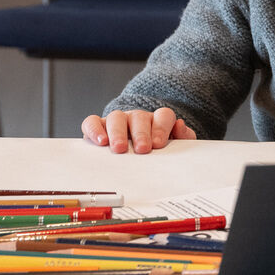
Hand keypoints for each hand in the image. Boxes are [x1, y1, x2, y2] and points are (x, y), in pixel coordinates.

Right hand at [80, 108, 196, 153]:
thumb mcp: (173, 147)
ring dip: (118, 132)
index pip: (163, 115)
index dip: (162, 128)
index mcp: (157, 120)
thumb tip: (180, 125)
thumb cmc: (154, 152)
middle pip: (139, 117)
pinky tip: (100, 142)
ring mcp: (117, 120)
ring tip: (119, 149)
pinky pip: (92, 121)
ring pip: (116, 117)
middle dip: (141, 134)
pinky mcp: (98, 125)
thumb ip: (182, 138)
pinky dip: (95, 129)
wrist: (134, 158)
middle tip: (142, 150)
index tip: (159, 144)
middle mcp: (137, 117)